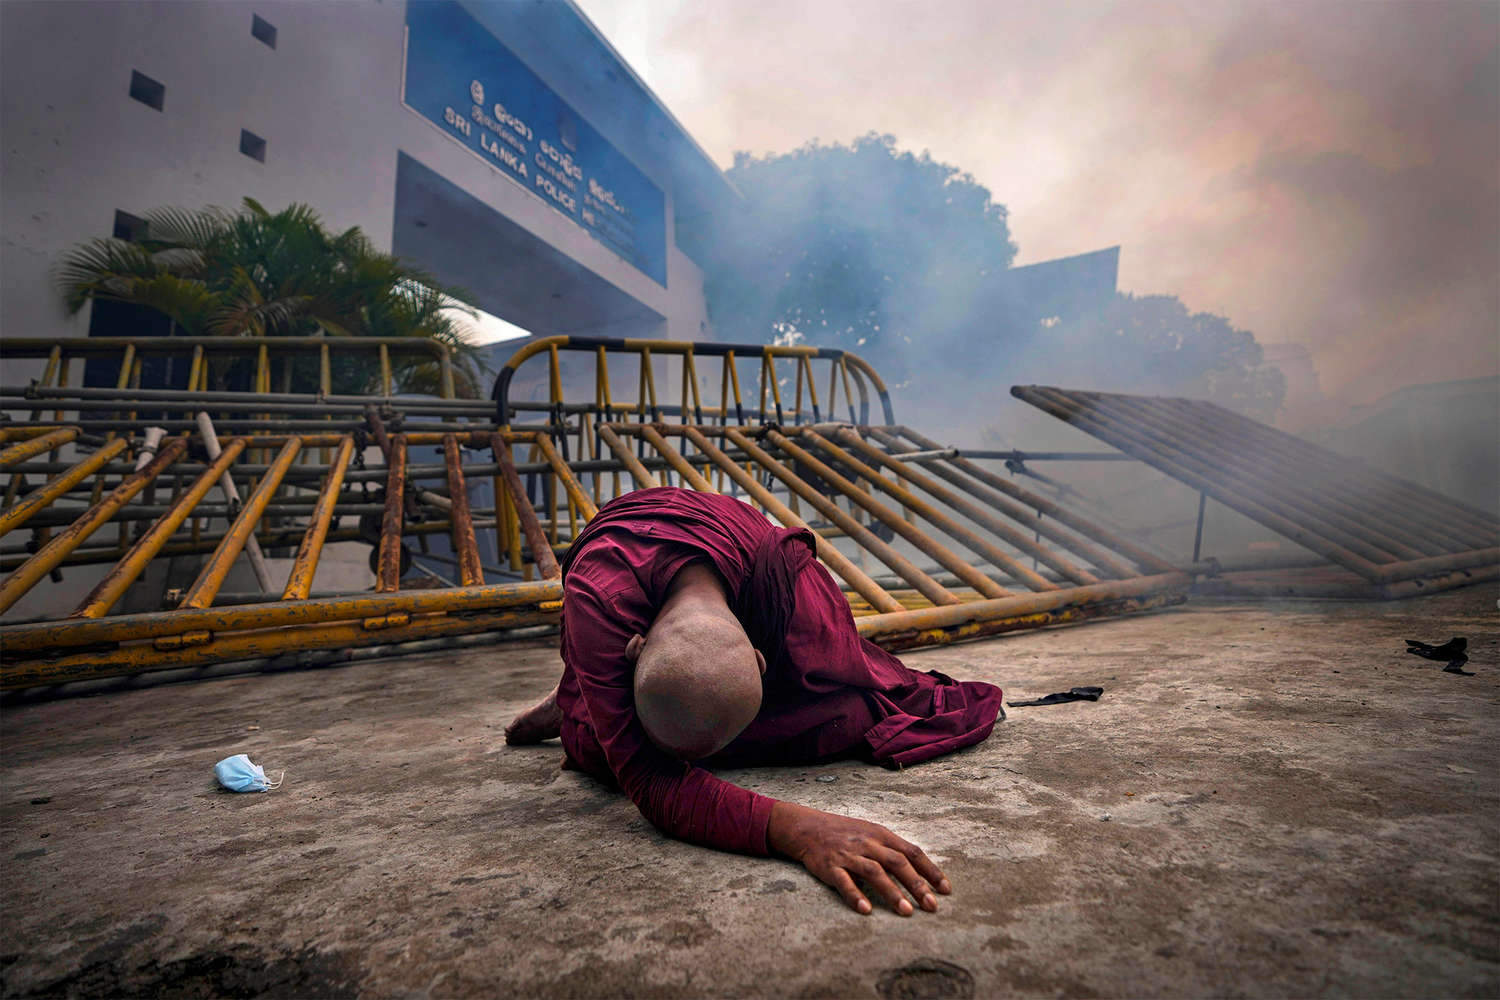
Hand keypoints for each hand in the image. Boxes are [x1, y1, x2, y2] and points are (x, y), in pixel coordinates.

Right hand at [767, 801, 950, 915]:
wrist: (808, 827)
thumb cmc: (846, 833)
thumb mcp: (872, 833)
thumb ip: (893, 850)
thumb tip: (922, 871)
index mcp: (881, 835)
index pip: (912, 852)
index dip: (930, 871)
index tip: (945, 890)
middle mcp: (868, 843)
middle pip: (897, 863)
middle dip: (917, 885)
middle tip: (932, 906)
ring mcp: (849, 854)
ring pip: (874, 872)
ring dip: (892, 892)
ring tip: (907, 912)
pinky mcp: (830, 866)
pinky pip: (844, 882)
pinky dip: (855, 895)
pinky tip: (866, 909)